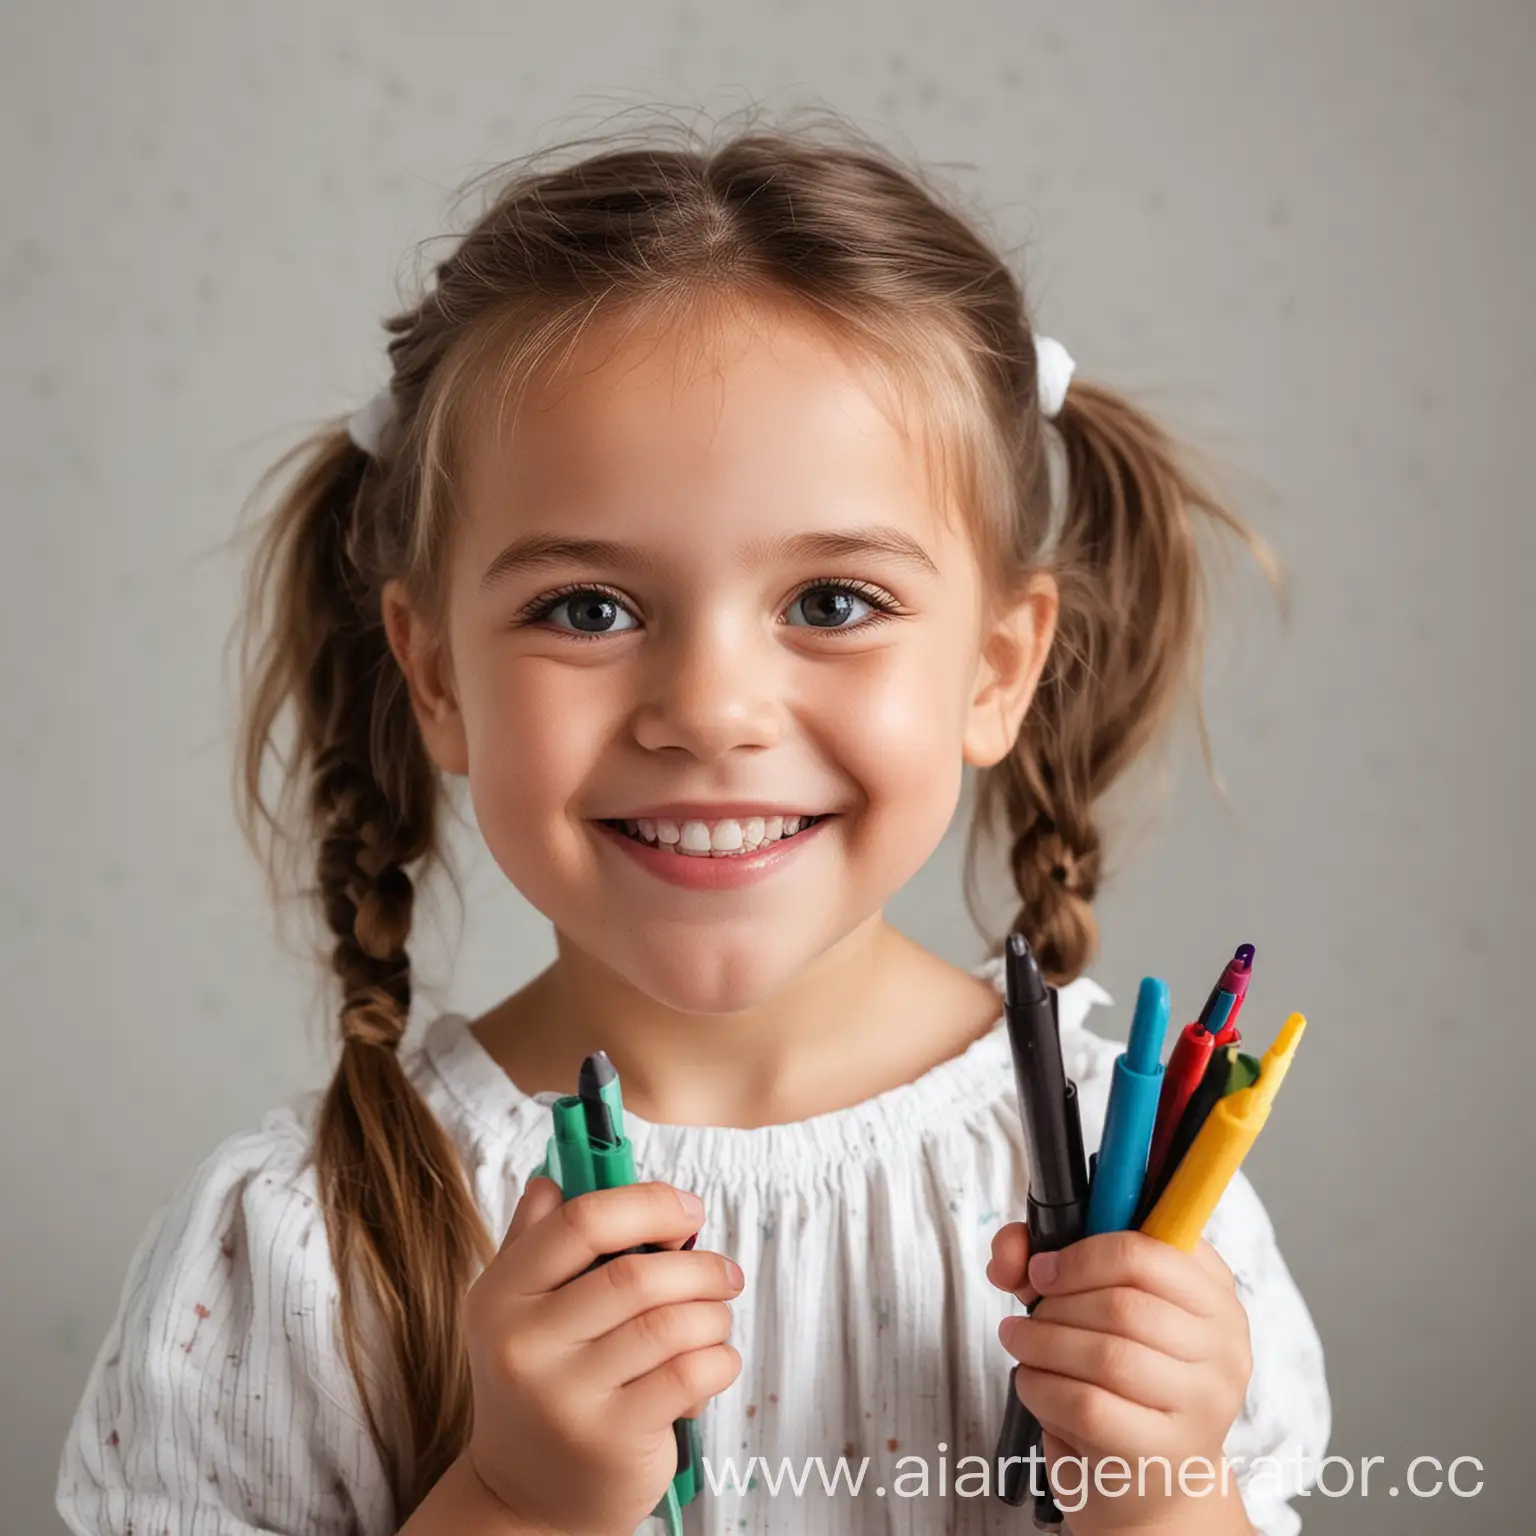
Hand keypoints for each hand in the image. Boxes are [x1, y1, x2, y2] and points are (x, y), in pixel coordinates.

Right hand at [461, 1176, 743, 1535]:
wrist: (524, 1499)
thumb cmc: (538, 1385)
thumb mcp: (516, 1311)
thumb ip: (535, 1242)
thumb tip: (554, 1178)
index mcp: (501, 1295)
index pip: (580, 1221)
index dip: (648, 1203)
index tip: (688, 1210)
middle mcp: (525, 1345)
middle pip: (636, 1275)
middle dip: (699, 1266)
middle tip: (723, 1273)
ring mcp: (567, 1397)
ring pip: (672, 1325)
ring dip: (713, 1314)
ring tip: (715, 1319)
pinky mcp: (612, 1440)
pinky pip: (692, 1375)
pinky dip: (719, 1360)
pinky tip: (711, 1363)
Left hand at [988, 1224, 1253, 1533]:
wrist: (1151, 1471)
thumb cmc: (1122, 1370)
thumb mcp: (1094, 1298)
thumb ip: (1044, 1257)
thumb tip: (1009, 1256)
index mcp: (1212, 1290)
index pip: (1147, 1252)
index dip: (1082, 1255)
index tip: (1042, 1269)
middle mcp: (1222, 1344)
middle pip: (1123, 1305)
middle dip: (1056, 1305)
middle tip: (1028, 1314)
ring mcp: (1204, 1401)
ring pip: (1107, 1355)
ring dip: (1042, 1342)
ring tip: (1019, 1341)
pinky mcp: (1168, 1449)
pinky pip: (1089, 1406)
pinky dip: (1043, 1386)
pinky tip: (1031, 1379)